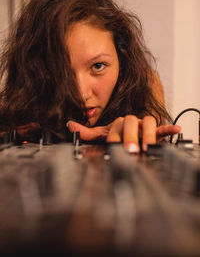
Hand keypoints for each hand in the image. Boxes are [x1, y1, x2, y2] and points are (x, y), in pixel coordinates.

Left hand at [66, 115, 180, 152]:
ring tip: (147, 146)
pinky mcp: (155, 130)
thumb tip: (70, 126)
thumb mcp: (102, 135)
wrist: (129, 135)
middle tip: (130, 150)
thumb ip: (87, 132)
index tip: (113, 147)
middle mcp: (131, 122)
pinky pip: (162, 127)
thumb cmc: (117, 135)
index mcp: (118, 123)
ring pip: (147, 121)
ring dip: (147, 133)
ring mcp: (143, 125)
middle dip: (130, 136)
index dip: (114, 136)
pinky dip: (168, 128)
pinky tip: (174, 129)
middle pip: (130, 122)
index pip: (115, 126)